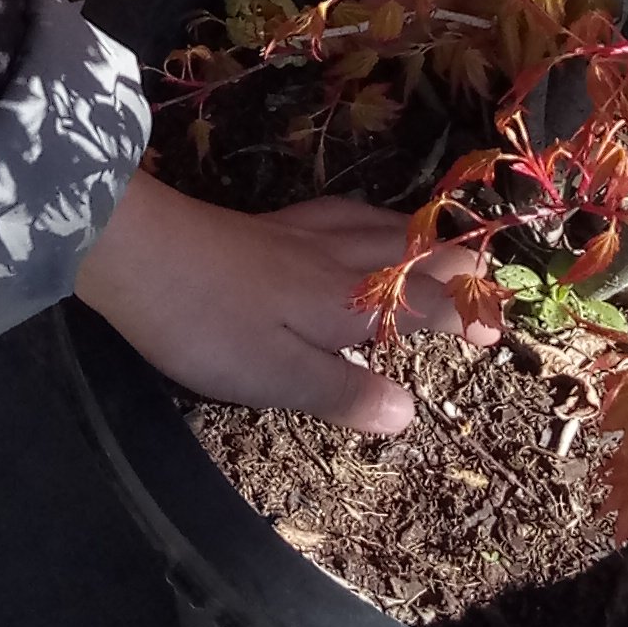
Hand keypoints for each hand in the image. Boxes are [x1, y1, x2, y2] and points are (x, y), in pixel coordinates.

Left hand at [74, 169, 491, 426]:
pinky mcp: (265, 225)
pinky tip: (356, 221)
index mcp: (346, 301)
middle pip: (411, 254)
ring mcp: (298, 236)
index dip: (461, 319)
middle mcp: (334, 260)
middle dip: (455, 269)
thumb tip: (411, 412)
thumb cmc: (206, 322)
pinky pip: (341, 214)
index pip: (422, 305)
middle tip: (487, 284)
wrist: (133, 250)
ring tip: (443, 246)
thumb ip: (344, 393)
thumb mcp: (276, 375)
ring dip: (420, 240)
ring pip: (378, 228)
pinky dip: (371, 219)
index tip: (493, 337)